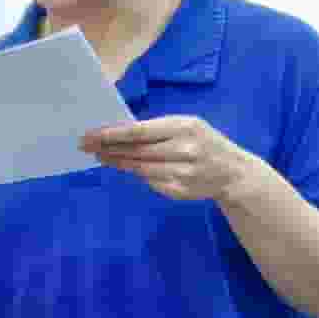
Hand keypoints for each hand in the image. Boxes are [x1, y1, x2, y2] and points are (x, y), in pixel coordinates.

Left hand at [81, 116, 268, 206]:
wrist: (233, 173)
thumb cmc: (204, 142)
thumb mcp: (188, 126)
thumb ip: (157, 129)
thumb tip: (117, 132)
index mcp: (185, 127)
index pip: (139, 132)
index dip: (111, 134)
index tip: (90, 134)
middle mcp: (183, 150)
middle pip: (135, 151)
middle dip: (107, 148)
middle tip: (85, 145)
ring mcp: (181, 173)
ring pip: (138, 168)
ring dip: (116, 161)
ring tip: (99, 155)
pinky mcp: (178, 191)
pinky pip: (149, 181)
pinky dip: (135, 173)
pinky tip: (122, 166)